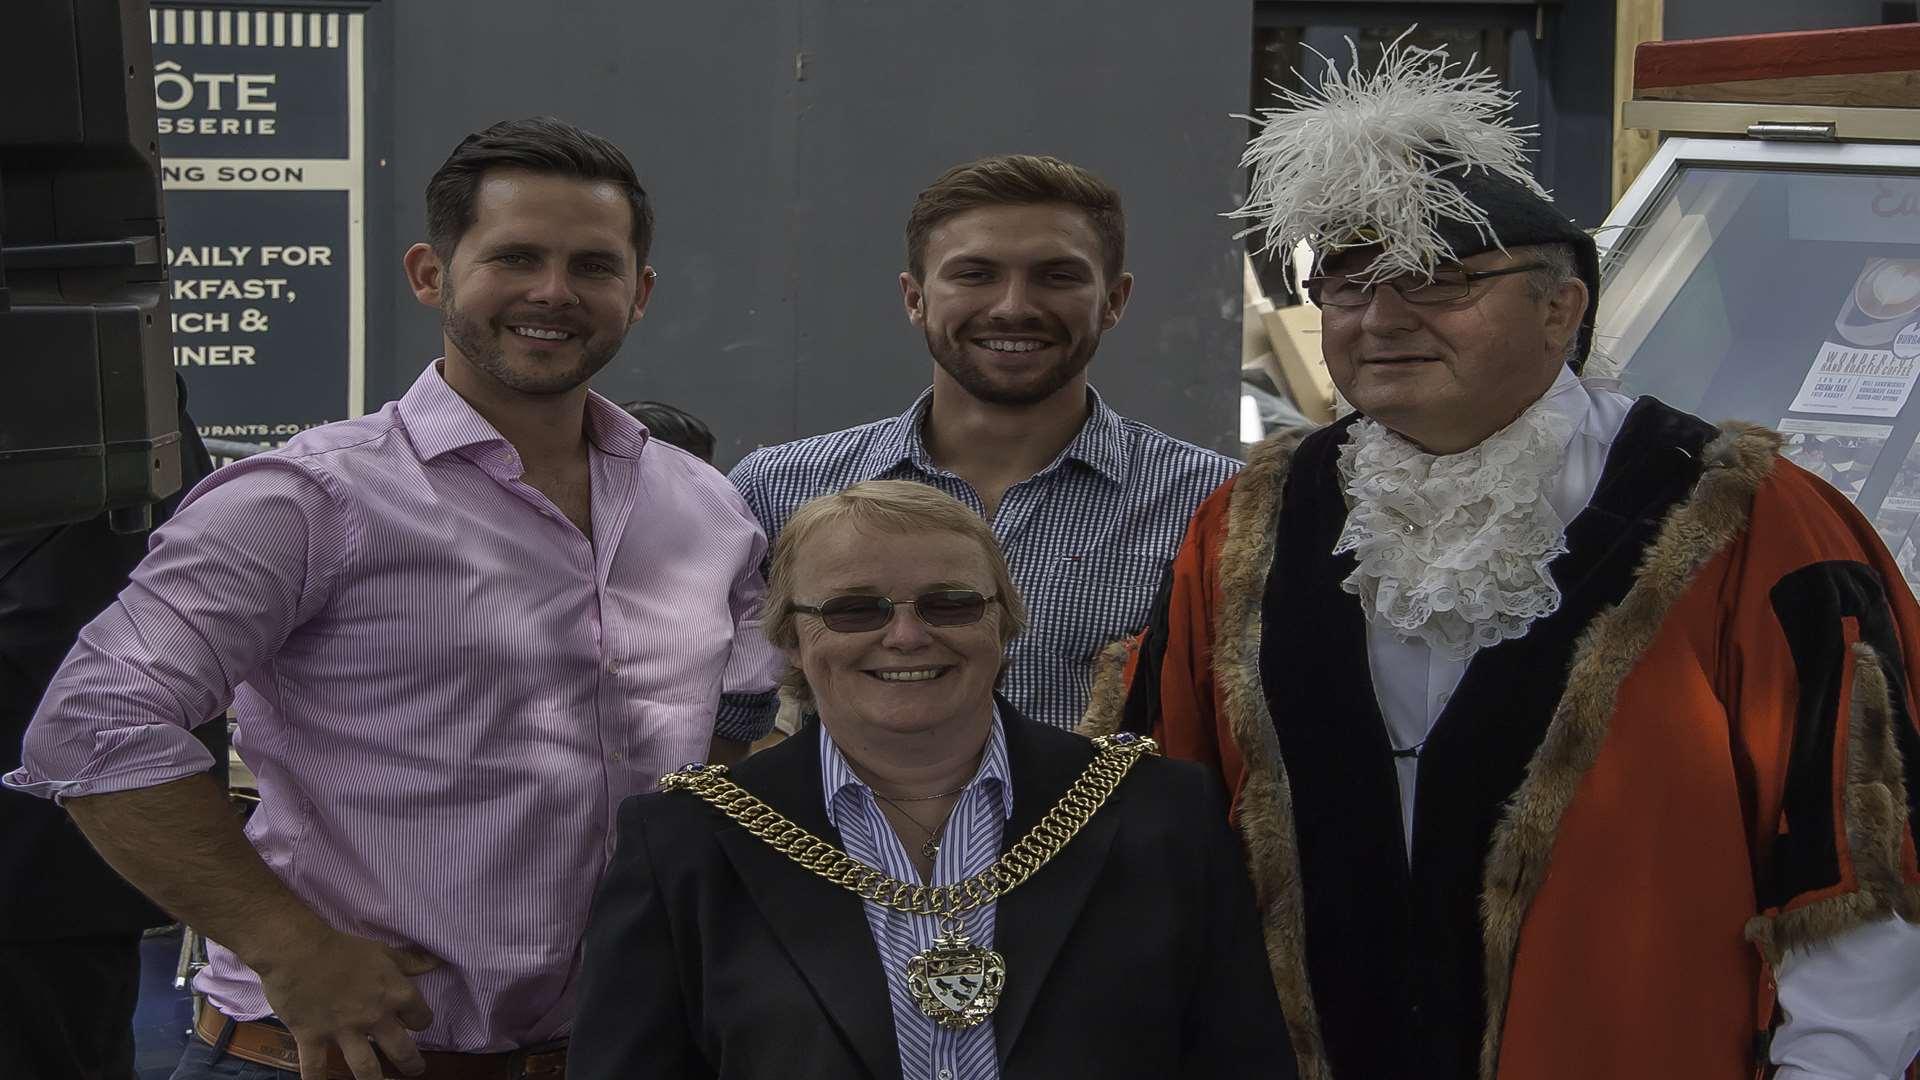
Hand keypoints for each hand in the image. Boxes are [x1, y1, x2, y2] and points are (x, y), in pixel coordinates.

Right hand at [253, 926, 440, 1079]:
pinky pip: (315, 1068)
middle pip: (402, 1050)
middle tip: (415, 1070)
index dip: (420, 1021)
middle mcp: (374, 1017)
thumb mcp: (382, 951)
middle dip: (411, 1064)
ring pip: (365, 1068)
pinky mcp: (313, 1038)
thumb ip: (410, 962)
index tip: (415, 1024)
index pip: (421, 1018)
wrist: (298, 950)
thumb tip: (437, 962)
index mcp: (395, 994)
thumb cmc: (343, 948)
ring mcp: (344, 1031)